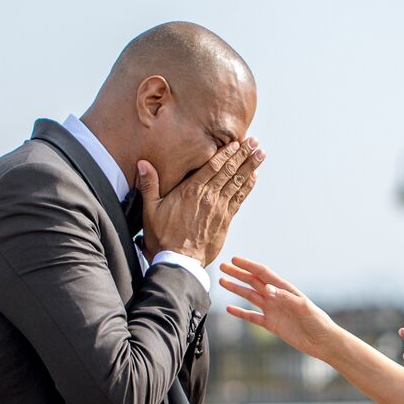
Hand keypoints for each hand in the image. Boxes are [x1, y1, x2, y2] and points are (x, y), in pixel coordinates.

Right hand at [139, 138, 262, 265]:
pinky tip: (254, 177)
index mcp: (190, 190)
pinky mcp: (225, 221)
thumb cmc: (162, 236)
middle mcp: (208, 196)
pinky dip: (248, 187)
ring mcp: (218, 208)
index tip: (236, 142)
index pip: (213, 166)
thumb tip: (143, 163)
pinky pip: (239, 199)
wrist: (178, 261)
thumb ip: (149, 185)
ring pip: (237, 182)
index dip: (226, 153)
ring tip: (260, 154)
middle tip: (255, 142)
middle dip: (243, 154)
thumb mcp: (150, 209)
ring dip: (250, 167)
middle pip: (229, 171)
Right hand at [219, 257, 339, 359]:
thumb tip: (266, 287)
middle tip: (222, 266)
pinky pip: (252, 317)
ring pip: (250, 296)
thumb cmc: (317, 321)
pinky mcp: (271, 324)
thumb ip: (285, 297)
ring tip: (222, 281)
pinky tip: (229, 308)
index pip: (263, 273)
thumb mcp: (303, 307)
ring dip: (236, 289)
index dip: (248, 266)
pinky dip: (240, 312)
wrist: (322, 341)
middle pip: (253, 282)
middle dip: (238, 273)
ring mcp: (272, 310)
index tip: (234, 260)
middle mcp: (276, 297)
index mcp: (284, 289)